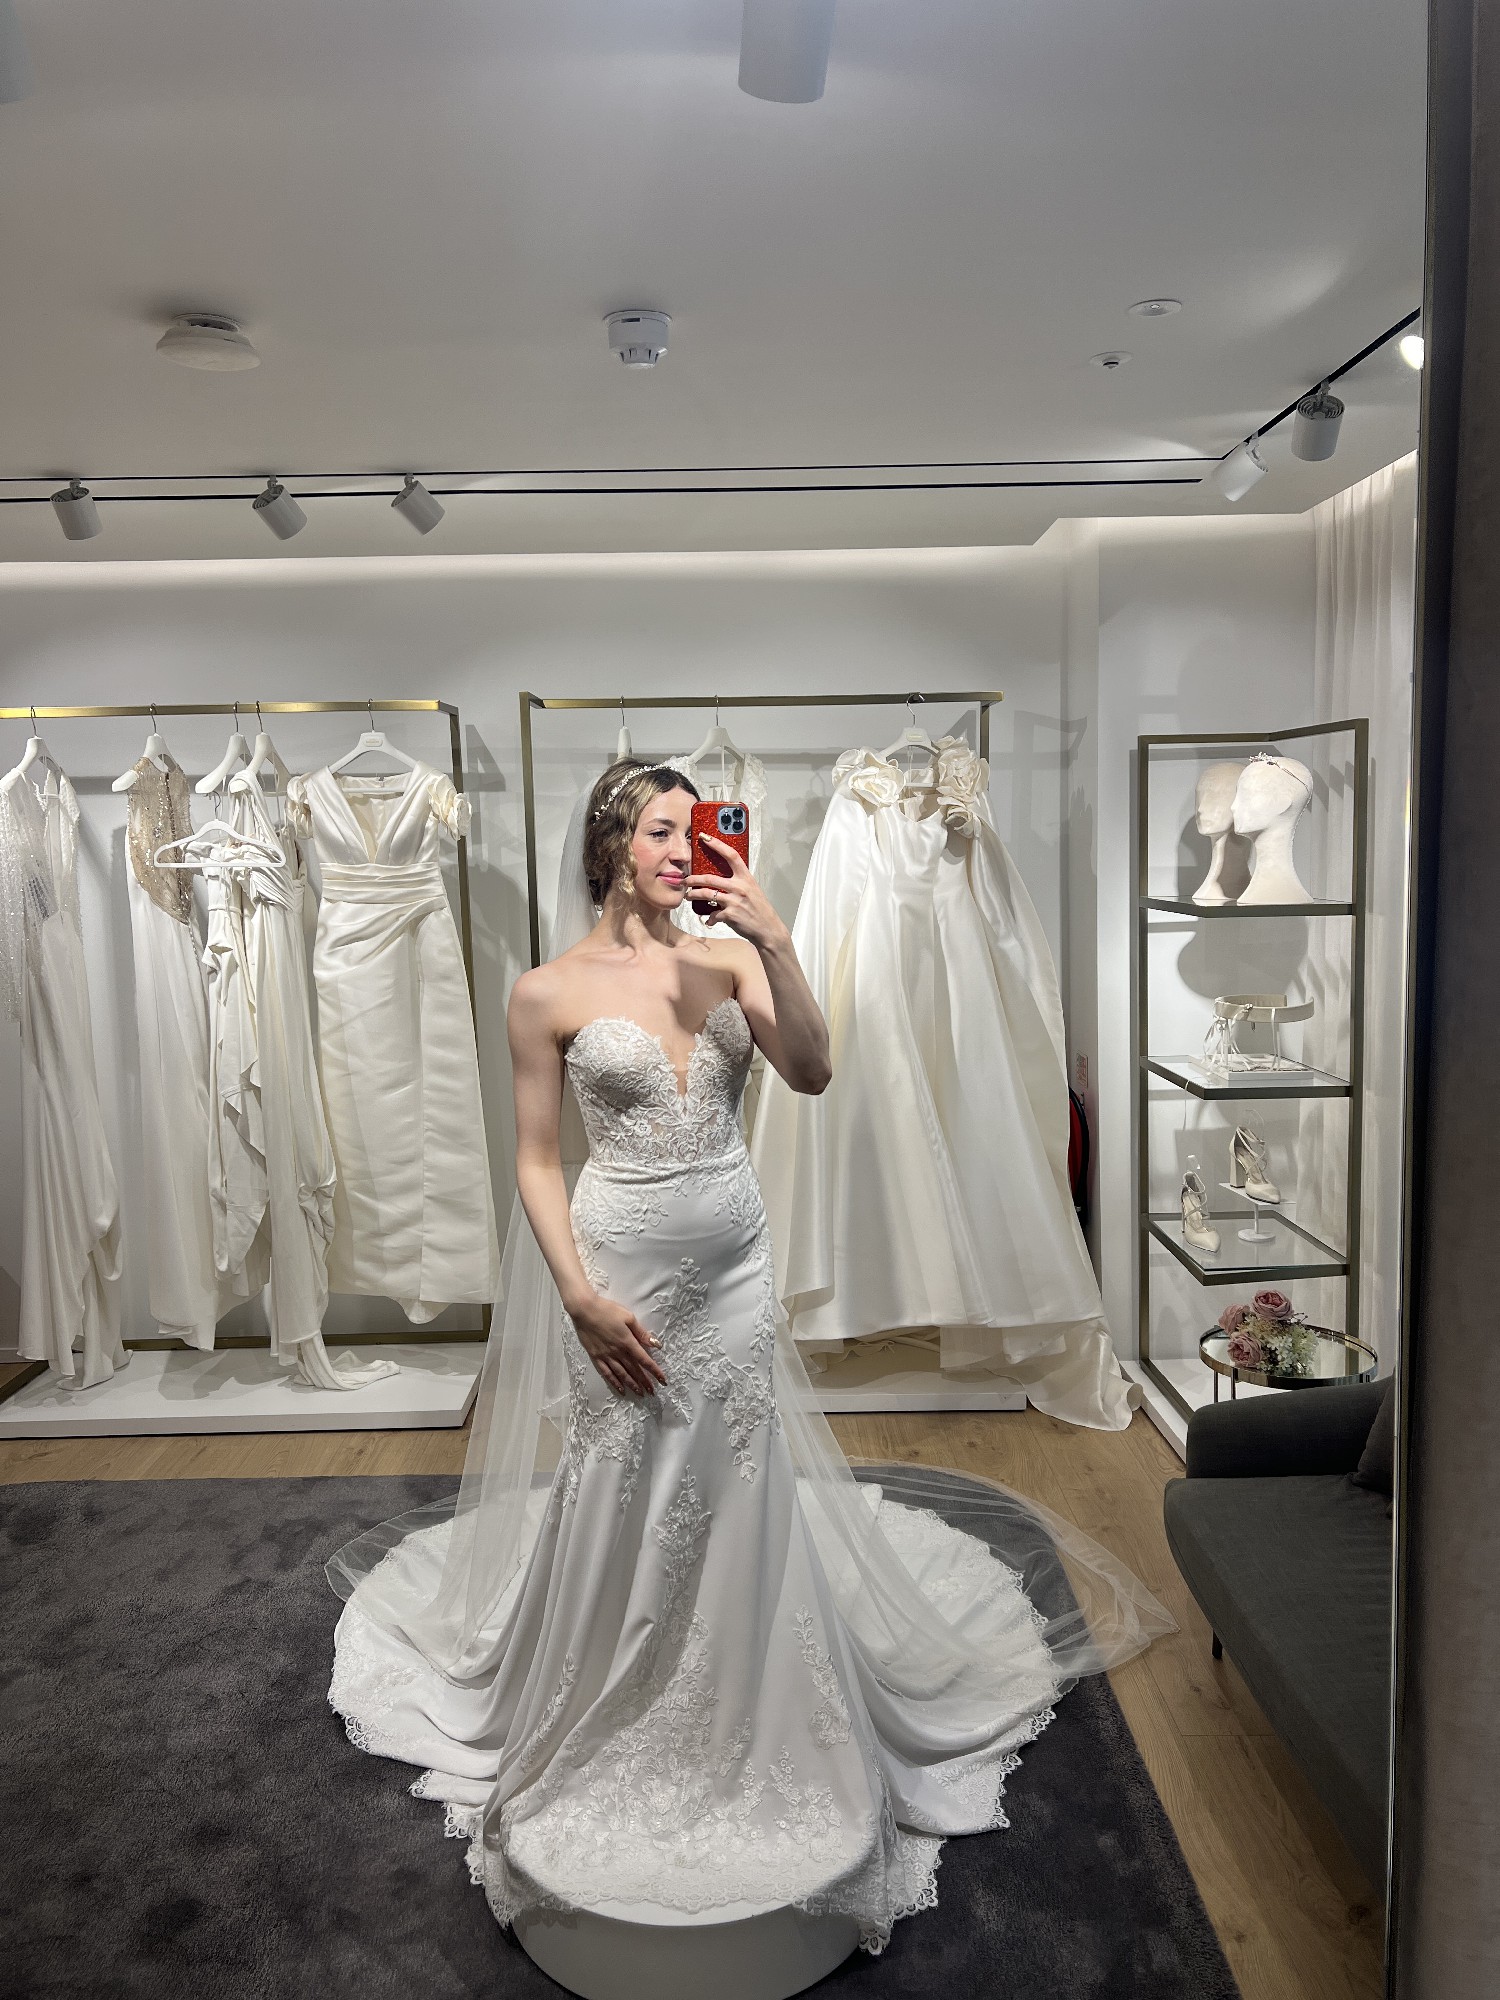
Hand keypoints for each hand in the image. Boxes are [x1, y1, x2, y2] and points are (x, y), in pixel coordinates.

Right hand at [566, 1292, 667, 1397]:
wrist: (584, 1310)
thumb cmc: (607, 1310)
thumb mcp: (628, 1317)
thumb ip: (641, 1333)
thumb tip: (656, 1345)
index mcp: (627, 1342)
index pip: (644, 1360)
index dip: (654, 1371)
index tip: (663, 1381)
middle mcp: (618, 1352)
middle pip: (634, 1370)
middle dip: (645, 1381)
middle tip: (652, 1392)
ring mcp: (606, 1356)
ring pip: (621, 1374)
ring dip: (632, 1385)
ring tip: (640, 1393)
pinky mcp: (596, 1357)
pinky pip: (606, 1373)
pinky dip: (614, 1382)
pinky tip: (620, 1389)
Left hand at [685, 835, 788, 949]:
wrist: (768, 929)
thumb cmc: (760, 909)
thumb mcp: (752, 890)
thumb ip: (738, 882)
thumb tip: (721, 877)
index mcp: (746, 878)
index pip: (731, 855)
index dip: (717, 844)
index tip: (704, 837)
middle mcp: (740, 887)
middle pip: (710, 878)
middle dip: (693, 879)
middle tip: (686, 880)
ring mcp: (734, 901)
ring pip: (706, 894)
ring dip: (693, 895)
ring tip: (689, 896)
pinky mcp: (730, 915)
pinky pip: (713, 913)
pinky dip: (710, 917)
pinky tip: (710, 919)